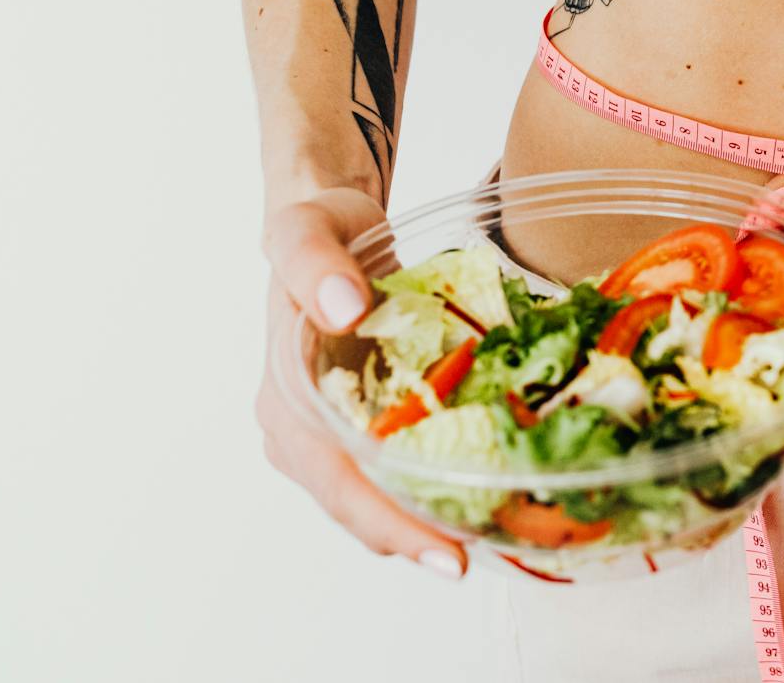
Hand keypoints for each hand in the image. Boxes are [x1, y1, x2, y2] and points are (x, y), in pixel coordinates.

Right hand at [255, 187, 465, 577]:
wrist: (328, 223)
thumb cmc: (317, 228)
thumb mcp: (305, 230)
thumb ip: (314, 263)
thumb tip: (340, 307)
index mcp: (286, 400)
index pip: (335, 480)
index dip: (387, 522)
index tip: (444, 553)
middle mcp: (303, 432)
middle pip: (359, 507)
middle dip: (416, 540)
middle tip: (480, 560)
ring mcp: (332, 434)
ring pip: (378, 499)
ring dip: (427, 525)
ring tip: (498, 539)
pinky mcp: (365, 423)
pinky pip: (398, 468)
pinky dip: (435, 488)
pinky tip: (487, 495)